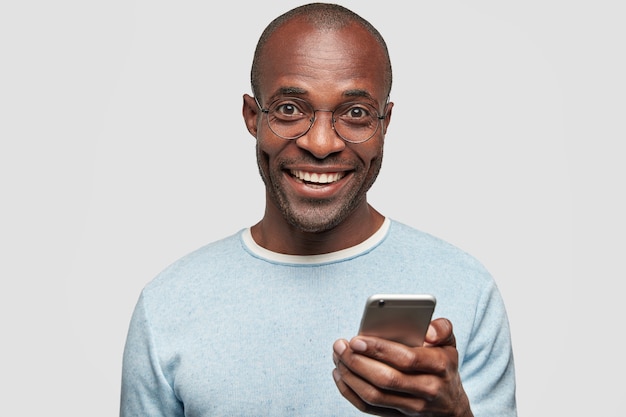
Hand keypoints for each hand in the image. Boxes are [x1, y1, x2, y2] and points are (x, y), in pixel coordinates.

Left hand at [332, 318, 472, 416]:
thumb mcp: (450, 344)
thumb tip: (428, 330)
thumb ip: (442, 328)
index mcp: (439, 366)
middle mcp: (427, 389)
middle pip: (386, 379)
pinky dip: (350, 392)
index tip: (357, 339)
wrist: (451, 407)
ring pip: (374, 395)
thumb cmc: (444, 366)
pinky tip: (340, 375)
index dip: (379, 349)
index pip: (406, 359)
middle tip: (340, 346)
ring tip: (338, 357)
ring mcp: (412, 407)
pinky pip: (368, 408)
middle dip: (357, 361)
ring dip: (350, 376)